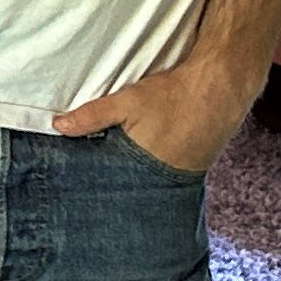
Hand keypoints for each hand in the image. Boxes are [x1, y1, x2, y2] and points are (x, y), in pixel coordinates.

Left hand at [54, 52, 255, 174]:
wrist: (221, 89)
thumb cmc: (174, 96)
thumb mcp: (128, 102)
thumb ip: (92, 115)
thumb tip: (58, 126)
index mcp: (139, 167)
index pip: (108, 185)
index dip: (92, 186)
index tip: (73, 188)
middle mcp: (159, 180)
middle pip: (126, 188)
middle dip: (109, 187)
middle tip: (86, 191)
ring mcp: (177, 179)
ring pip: (144, 183)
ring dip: (130, 180)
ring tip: (110, 181)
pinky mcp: (190, 172)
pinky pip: (161, 177)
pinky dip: (149, 173)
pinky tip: (141, 166)